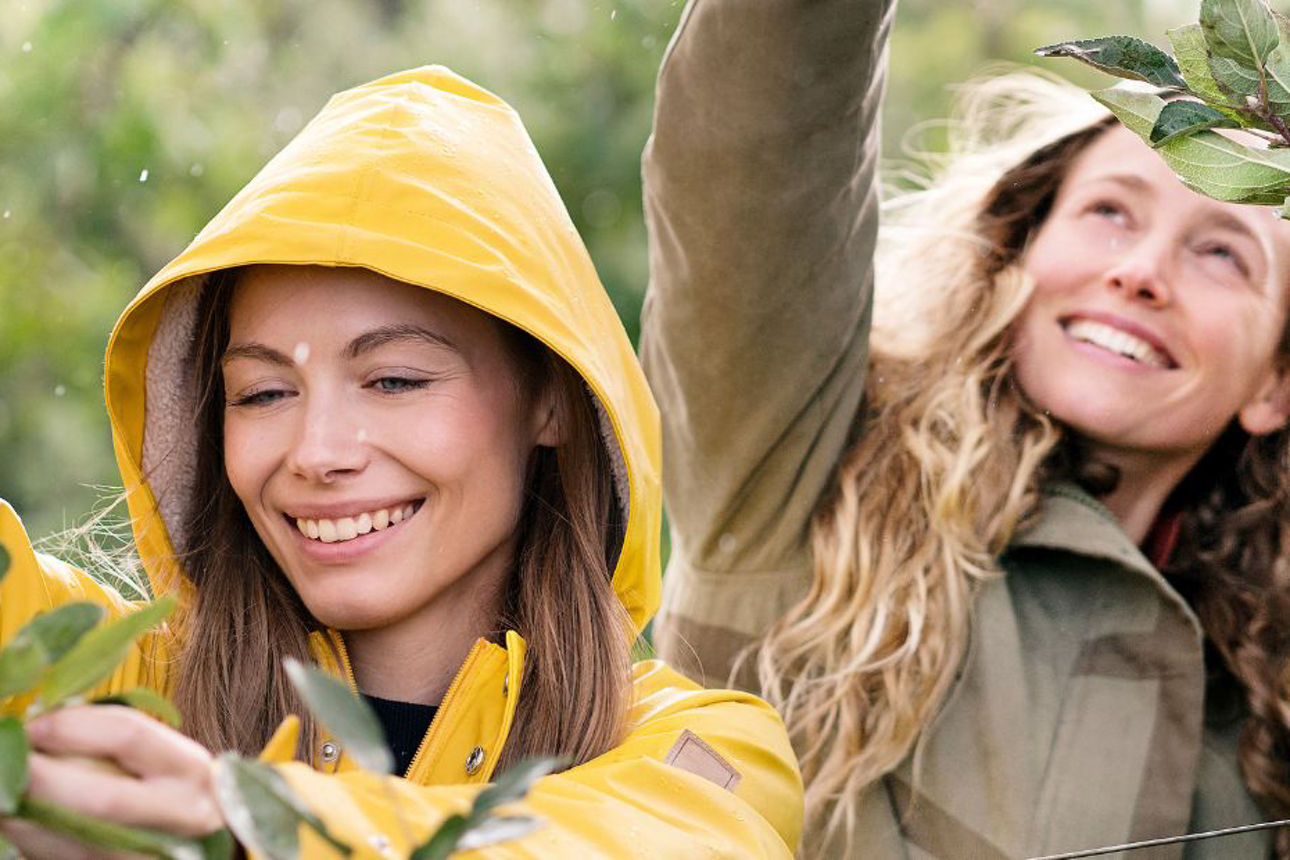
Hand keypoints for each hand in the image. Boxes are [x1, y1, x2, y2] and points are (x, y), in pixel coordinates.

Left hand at [0, 705, 223, 858]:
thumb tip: (39, 726)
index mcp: (189, 768)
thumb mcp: (156, 758)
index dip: (72, 726)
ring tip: (7, 791)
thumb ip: (109, 740)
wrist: (191, 843)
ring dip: (25, 815)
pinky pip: (66, 859)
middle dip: (43, 778)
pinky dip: (31, 839)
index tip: (33, 725)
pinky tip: (17, 820)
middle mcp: (183, 814)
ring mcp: (155, 853)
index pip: (129, 735)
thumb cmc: (164, 788)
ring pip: (79, 839)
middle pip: (103, 798)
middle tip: (11, 760)